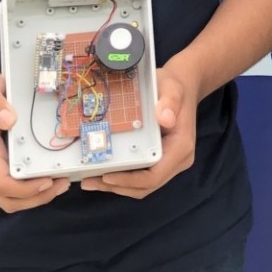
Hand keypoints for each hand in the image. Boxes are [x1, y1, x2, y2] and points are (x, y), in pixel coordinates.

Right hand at [0, 68, 69, 213]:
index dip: (25, 189)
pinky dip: (30, 190)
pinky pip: (10, 190)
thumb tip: (9, 120)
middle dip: (36, 198)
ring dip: (35, 198)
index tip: (49, 180)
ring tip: (61, 183)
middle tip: (63, 183)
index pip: (1, 184)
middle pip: (7, 200)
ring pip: (9, 199)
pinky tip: (49, 176)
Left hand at [81, 64, 199, 197]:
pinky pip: (141, 176)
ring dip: (117, 186)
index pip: (154, 176)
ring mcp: (169, 163)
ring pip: (142, 185)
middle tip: (89, 181)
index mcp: (181, 148)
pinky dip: (123, 178)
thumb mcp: (172, 89)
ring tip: (90, 181)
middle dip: (118, 186)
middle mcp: (177, 160)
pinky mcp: (160, 160)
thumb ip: (169, 102)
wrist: (182, 86)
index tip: (106, 176)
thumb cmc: (175, 87)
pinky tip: (103, 173)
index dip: (130, 181)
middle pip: (146, 186)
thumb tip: (165, 119)